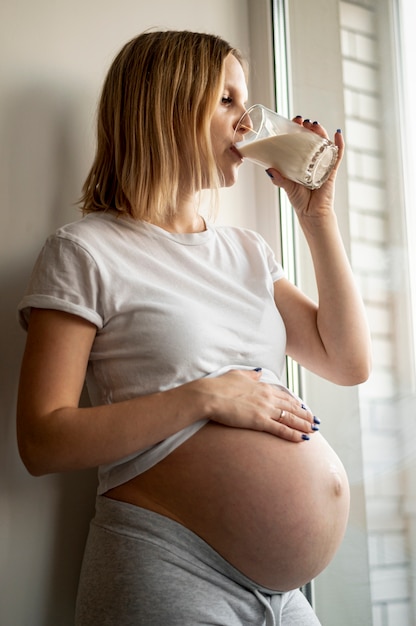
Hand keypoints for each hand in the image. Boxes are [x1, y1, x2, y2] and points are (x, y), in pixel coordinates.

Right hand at [195, 369, 317, 442]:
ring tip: (313, 431)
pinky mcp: (259, 421)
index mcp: (262, 386)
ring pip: (291, 418)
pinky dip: (293, 434)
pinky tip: (302, 439)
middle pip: (292, 407)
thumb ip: (250, 375)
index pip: (284, 396)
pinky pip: (281, 429)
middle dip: (305, 416)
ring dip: (304, 425)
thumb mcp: (237, 374)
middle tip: (315, 422)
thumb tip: (259, 373)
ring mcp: (265, 409)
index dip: (296, 403)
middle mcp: (268, 397)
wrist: (209, 395)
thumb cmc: (219, 386)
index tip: (303, 408)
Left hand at [266, 118, 343, 221]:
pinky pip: (337, 155)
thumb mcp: (287, 186)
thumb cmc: (300, 201)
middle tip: (303, 121)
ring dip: (321, 132)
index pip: (300, 141)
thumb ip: (279, 178)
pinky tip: (337, 134)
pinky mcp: (331, 171)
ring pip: (324, 143)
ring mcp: (323, 164)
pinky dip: (339, 144)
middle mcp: (313, 160)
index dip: (298, 130)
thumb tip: (268, 169)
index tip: (294, 121)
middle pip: (313, 139)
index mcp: (302, 162)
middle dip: (308, 128)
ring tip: (315, 124)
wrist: (311, 214)